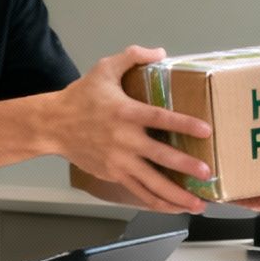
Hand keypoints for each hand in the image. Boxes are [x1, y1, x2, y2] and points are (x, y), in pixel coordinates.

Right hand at [47, 46, 212, 214]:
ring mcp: (119, 161)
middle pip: (160, 156)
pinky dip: (158, 202)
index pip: (159, 118)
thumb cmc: (82, 96)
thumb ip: (133, 56)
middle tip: (206, 173)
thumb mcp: (105, 68)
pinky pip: (139, 192)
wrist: (53, 125)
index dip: (183, 124)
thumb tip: (161, 52)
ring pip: (151, 183)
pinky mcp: (113, 174)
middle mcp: (124, 139)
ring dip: (176, 194)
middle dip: (185, 166)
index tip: (206, 130)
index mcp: (126, 112)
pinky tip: (175, 208)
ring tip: (198, 204)